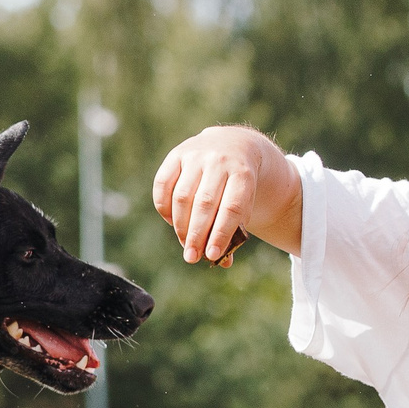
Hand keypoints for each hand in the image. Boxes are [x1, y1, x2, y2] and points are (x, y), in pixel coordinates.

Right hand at [151, 126, 294, 262]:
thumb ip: (233, 230)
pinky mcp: (177, 154)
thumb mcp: (245, 203)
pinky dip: (164, 207)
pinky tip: (171, 221)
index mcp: (243, 173)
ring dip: (180, 225)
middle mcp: (219, 160)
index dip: (220, 234)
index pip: (231, 207)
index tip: (212, 256)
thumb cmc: (238, 185)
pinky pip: (163, 184)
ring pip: (182, 196)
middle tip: (192, 257)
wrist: (234, 145)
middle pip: (204, 203)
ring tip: (185, 243)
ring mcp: (196, 155)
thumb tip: (222, 262)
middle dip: (197, 235)